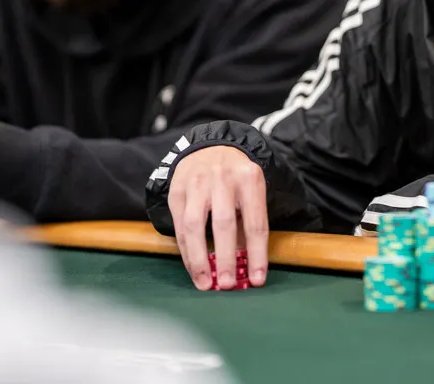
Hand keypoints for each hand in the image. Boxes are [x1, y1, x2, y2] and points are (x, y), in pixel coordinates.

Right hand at [168, 145, 268, 290]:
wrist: (208, 148)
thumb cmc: (235, 180)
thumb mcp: (251, 193)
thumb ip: (248, 225)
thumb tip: (246, 268)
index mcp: (249, 178)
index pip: (255, 222)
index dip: (257, 254)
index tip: (257, 280)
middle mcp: (222, 177)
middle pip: (224, 223)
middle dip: (226, 258)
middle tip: (227, 285)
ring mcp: (197, 182)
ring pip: (194, 225)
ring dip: (199, 259)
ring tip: (204, 283)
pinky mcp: (177, 190)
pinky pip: (179, 226)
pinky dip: (186, 251)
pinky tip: (193, 268)